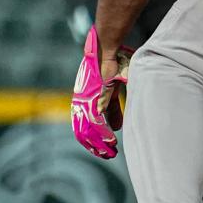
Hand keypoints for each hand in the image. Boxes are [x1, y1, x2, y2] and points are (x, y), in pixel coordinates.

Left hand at [71, 26, 130, 160]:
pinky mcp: (93, 97)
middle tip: (107, 155)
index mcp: (90, 101)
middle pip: (86, 131)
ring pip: (90, 129)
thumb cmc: (114, 63)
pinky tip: (111, 141)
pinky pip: (96, 120)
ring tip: (109, 152)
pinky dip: (103, 132)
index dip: (98, 139)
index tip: (109, 148)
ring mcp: (87, 100)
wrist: (108, 47)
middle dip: (96, 145)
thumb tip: (117, 127)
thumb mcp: (115, 89)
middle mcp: (85, 102)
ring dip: (99, 142)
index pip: (90, 126)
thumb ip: (114, 108)